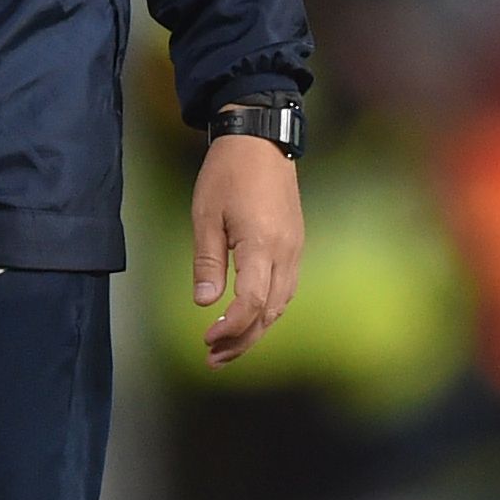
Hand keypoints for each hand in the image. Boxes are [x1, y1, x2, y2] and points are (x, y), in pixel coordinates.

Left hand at [191, 132, 302, 367]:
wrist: (261, 140)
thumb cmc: (227, 173)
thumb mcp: (205, 215)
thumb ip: (207, 261)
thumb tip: (204, 303)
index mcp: (262, 245)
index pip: (253, 302)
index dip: (231, 328)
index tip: (206, 340)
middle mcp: (286, 252)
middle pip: (270, 312)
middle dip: (242, 340)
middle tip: (213, 359)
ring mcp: (295, 249)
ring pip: (281, 304)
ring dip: (255, 330)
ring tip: (226, 348)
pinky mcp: (295, 245)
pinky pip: (286, 289)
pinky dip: (267, 311)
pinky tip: (248, 318)